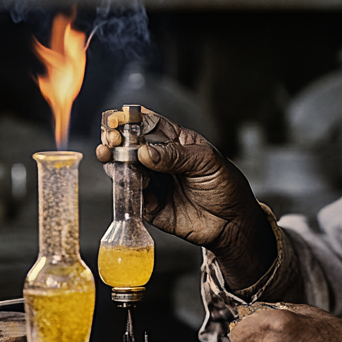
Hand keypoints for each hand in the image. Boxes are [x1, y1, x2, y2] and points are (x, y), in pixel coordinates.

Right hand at [96, 108, 275, 288]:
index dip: (132, 120)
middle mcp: (161, 160)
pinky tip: (128, 178)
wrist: (232, 223)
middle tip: (110, 140)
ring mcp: (154, 182)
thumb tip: (145, 152)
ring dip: (116, 162)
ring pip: (126, 169)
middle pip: (131, 146)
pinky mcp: (150, 204)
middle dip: (117, 141)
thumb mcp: (207, 162)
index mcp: (176, 142)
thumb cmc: (226, 187)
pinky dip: (126, 185)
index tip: (118, 118)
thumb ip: (176, 156)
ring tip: (111, 156)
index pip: (150, 125)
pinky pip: (132, 193)